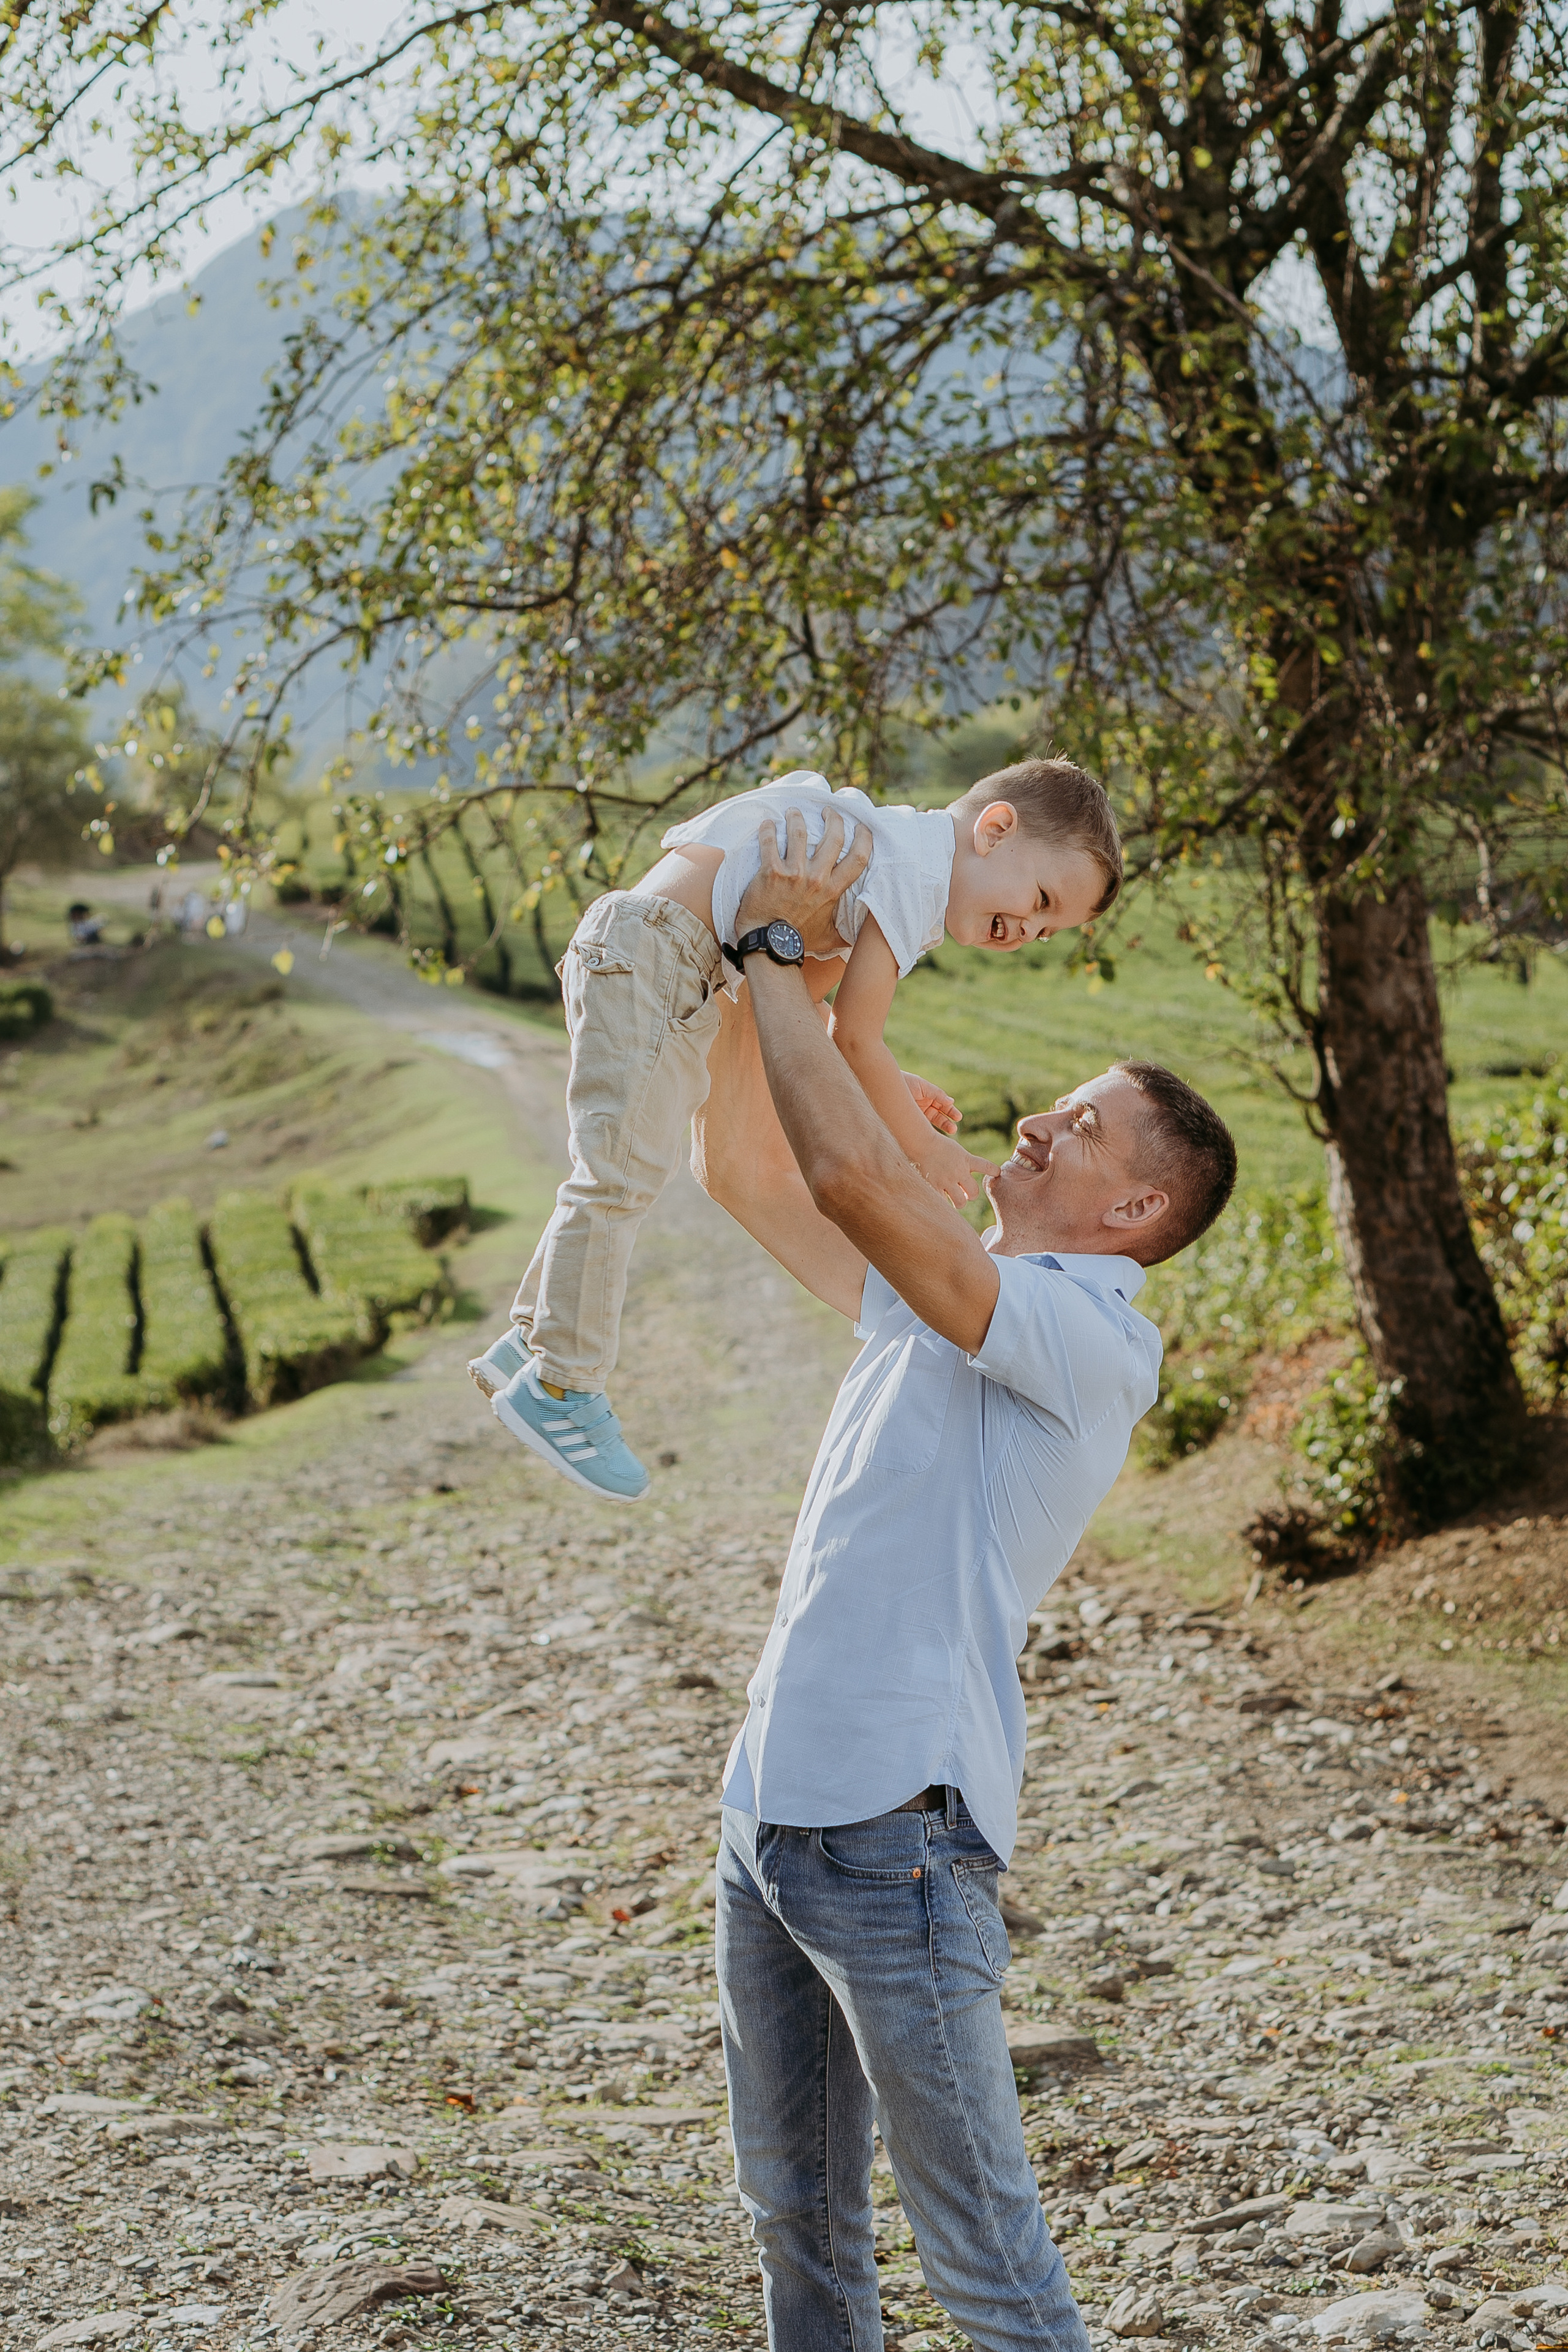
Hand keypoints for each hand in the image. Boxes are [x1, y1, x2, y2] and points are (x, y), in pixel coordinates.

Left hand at [734, 806, 872, 960]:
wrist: (769, 943)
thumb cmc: (798, 940)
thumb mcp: (828, 938)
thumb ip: (846, 934)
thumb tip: (862, 938)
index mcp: (833, 890)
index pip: (858, 858)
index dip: (864, 838)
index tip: (861, 827)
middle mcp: (816, 878)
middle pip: (833, 837)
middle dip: (833, 818)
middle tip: (828, 811)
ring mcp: (794, 873)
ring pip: (800, 832)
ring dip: (797, 818)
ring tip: (794, 812)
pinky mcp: (771, 871)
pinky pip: (770, 842)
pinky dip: (768, 829)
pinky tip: (768, 824)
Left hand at [902, 1071, 959, 1134]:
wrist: (883, 1085)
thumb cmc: (903, 1082)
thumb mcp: (921, 1085)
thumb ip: (936, 1094)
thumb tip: (951, 1101)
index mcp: (928, 1094)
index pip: (942, 1104)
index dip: (950, 1111)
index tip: (958, 1117)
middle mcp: (923, 1104)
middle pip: (938, 1115)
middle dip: (946, 1121)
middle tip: (953, 1129)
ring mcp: (916, 1113)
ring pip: (931, 1122)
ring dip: (940, 1127)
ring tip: (949, 1132)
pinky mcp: (909, 1119)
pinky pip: (920, 1126)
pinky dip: (926, 1131)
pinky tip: (933, 1136)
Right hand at [916, 1128, 998, 1209]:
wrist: (920, 1141)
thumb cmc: (936, 1144)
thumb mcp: (956, 1150)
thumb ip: (964, 1162)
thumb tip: (967, 1180)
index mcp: (966, 1160)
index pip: (985, 1166)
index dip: (993, 1171)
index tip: (997, 1173)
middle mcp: (959, 1171)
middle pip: (974, 1192)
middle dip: (971, 1195)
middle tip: (965, 1194)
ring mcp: (947, 1180)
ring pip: (960, 1202)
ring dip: (959, 1202)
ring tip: (955, 1199)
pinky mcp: (934, 1185)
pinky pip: (943, 1202)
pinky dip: (943, 1202)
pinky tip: (941, 1199)